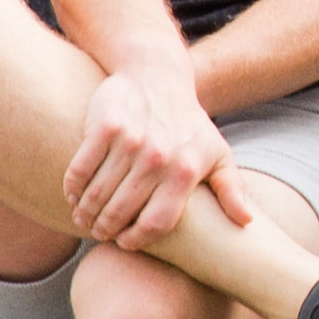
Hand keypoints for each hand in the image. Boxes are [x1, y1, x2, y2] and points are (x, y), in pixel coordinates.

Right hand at [62, 62, 245, 250]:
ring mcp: (131, 143)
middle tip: (99, 231)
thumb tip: (246, 221)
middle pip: (121, 212)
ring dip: (85, 212)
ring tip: (84, 217)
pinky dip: (72, 189)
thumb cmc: (189, 123)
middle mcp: (159, 159)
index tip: (125, 242)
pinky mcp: (105, 128)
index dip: (137, 240)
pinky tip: (74, 195)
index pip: (157, 223)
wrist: (158, 76)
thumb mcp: (217, 153)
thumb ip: (231, 188)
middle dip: (105, 229)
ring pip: (97, 195)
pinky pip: (80, 170)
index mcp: (185, 171)